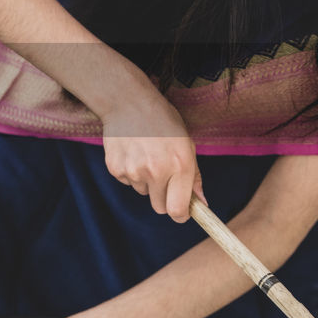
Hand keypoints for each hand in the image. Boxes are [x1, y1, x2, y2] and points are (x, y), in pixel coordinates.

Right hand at [101, 96, 205, 222]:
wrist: (128, 102)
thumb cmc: (163, 121)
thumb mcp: (186, 143)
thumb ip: (194, 176)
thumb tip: (201, 203)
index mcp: (180, 165)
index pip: (178, 210)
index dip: (181, 215)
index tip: (181, 212)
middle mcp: (156, 171)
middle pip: (160, 207)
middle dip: (164, 198)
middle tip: (164, 178)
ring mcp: (134, 171)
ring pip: (144, 192)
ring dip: (147, 181)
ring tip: (146, 155)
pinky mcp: (116, 169)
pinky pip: (128, 182)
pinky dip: (131, 173)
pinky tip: (133, 152)